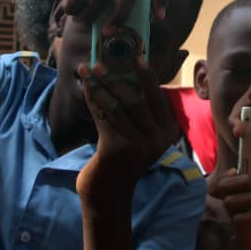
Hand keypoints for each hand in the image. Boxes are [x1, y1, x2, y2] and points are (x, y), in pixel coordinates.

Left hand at [76, 59, 180, 202]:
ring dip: (99, 86)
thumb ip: (138, 111)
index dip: (148, 76)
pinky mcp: (117, 150)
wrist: (109, 192)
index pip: (158, 98)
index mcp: (166, 132)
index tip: (137, 57)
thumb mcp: (138, 134)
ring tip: (87, 71)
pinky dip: (93, 100)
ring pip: (116, 107)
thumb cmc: (121, 156)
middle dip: (116, 78)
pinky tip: (85, 88)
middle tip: (100, 63)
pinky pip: (103, 117)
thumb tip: (125, 74)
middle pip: (136, 100)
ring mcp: (138, 146)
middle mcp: (156, 139)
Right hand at [209, 169, 250, 249]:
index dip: (233, 173)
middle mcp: (241, 207)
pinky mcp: (242, 234)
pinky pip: (239, 220)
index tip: (249, 169)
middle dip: (242, 181)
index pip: (231, 180)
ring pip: (230, 202)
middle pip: (223, 187)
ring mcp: (239, 221)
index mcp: (250, 196)